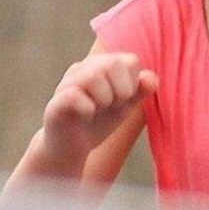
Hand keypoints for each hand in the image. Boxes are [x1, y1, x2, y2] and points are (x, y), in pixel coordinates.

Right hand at [40, 53, 157, 165]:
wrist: (72, 148)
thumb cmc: (100, 121)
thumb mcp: (126, 105)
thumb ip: (141, 90)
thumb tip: (152, 78)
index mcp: (103, 64)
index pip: (130, 61)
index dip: (134, 83)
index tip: (124, 99)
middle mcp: (84, 67)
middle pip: (113, 63)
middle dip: (122, 90)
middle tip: (112, 105)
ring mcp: (67, 83)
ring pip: (93, 76)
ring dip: (105, 98)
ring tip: (98, 109)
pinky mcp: (56, 102)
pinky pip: (74, 95)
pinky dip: (88, 108)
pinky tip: (86, 115)